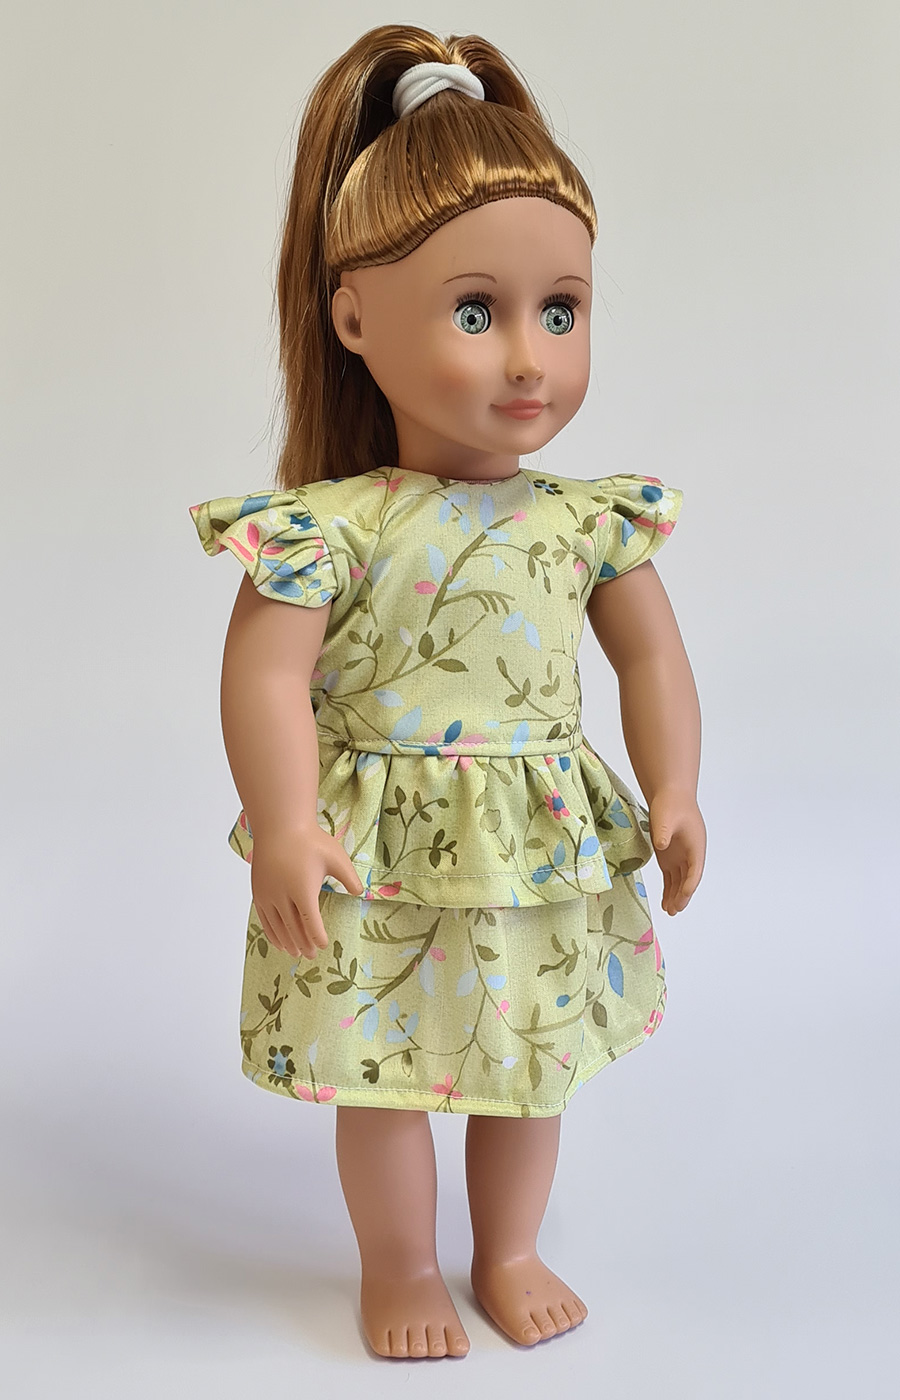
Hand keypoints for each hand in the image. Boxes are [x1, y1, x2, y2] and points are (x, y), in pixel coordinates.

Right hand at [249, 823, 364, 958]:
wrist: (279, 826)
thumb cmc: (310, 841)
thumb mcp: (336, 857)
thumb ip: (350, 878)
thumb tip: (361, 893)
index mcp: (303, 889)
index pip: (310, 922)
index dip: (317, 936)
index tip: (323, 944)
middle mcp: (283, 896)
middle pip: (293, 928)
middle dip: (303, 944)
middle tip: (312, 955)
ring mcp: (268, 895)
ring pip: (278, 927)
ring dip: (288, 942)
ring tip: (296, 953)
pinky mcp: (258, 892)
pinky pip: (264, 919)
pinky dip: (272, 933)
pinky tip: (279, 941)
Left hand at [649, 790, 705, 915]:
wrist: (669, 794)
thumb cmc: (672, 803)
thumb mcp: (666, 816)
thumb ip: (664, 832)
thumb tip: (662, 845)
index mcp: (696, 845)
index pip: (695, 869)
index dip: (690, 883)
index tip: (683, 895)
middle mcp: (691, 854)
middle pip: (689, 879)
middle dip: (682, 896)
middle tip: (675, 910)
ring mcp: (680, 857)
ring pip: (680, 881)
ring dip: (676, 896)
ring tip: (669, 911)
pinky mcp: (669, 857)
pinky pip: (671, 877)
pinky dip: (669, 889)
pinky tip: (665, 901)